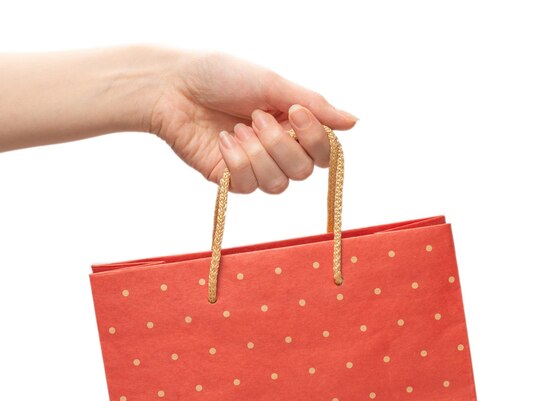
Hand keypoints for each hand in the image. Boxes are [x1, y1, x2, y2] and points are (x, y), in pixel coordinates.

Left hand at [149, 51, 357, 193]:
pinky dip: (237, 161)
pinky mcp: (229, 179)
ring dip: (257, 154)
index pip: (323, 153)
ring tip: (237, 128)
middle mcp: (277, 149)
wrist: (172, 86)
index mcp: (293, 124)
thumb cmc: (221, 76)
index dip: (315, 139)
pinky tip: (223, 139)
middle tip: (255, 117)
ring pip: (278, 185)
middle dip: (280, 145)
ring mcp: (254, 166)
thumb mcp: (273, 84)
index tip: (295, 111)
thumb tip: (354, 122)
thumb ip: (315, 105)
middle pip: (303, 172)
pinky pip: (248, 186)